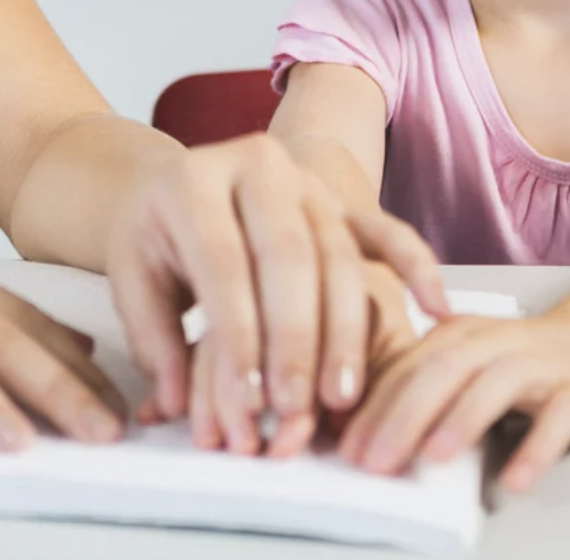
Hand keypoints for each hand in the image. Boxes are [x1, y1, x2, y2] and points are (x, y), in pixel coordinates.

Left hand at [104, 134, 448, 456]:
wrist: (178, 183)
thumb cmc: (156, 239)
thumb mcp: (133, 277)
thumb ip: (153, 338)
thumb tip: (177, 402)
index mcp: (191, 180)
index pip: (222, 262)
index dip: (236, 334)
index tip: (246, 398)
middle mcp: (254, 164)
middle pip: (286, 255)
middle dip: (295, 339)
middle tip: (295, 405)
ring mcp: (304, 177)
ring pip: (336, 254)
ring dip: (343, 329)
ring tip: (340, 394)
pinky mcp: (342, 196)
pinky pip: (385, 229)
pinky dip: (415, 266)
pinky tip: (436, 309)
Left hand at [335, 309, 569, 490]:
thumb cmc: (521, 358)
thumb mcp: (468, 361)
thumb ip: (425, 386)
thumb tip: (369, 434)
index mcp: (457, 334)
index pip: (406, 368)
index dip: (374, 408)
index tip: (347, 448)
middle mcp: (494, 342)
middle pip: (442, 372)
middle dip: (403, 417)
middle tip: (376, 461)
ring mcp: (539, 364)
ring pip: (495, 385)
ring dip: (461, 422)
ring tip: (432, 459)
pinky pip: (557, 419)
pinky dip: (535, 448)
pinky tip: (516, 480)